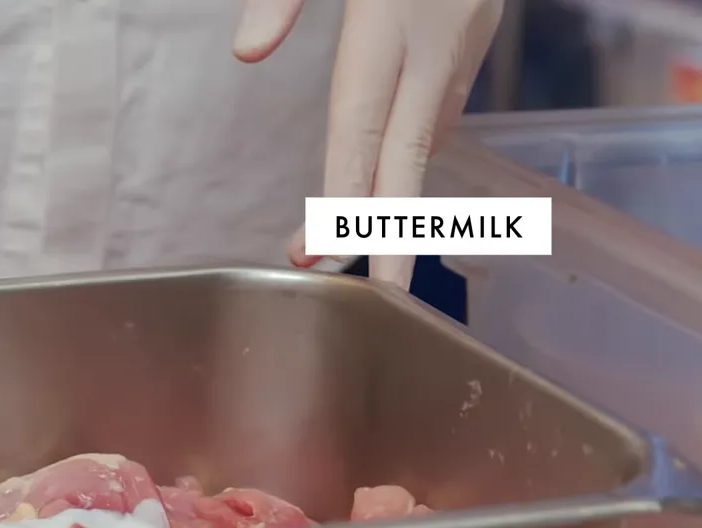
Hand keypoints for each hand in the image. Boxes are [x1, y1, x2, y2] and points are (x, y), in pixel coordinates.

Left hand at [234, 0, 503, 289]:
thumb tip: (247, 53)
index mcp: (390, 16)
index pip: (360, 127)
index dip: (342, 198)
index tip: (317, 251)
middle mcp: (437, 39)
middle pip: (410, 154)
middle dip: (396, 234)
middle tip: (381, 296)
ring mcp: (468, 34)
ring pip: (432, 131)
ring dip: (400, 189)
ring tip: (353, 235)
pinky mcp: (482, 24)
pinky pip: (446, 99)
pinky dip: (417, 139)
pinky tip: (391, 159)